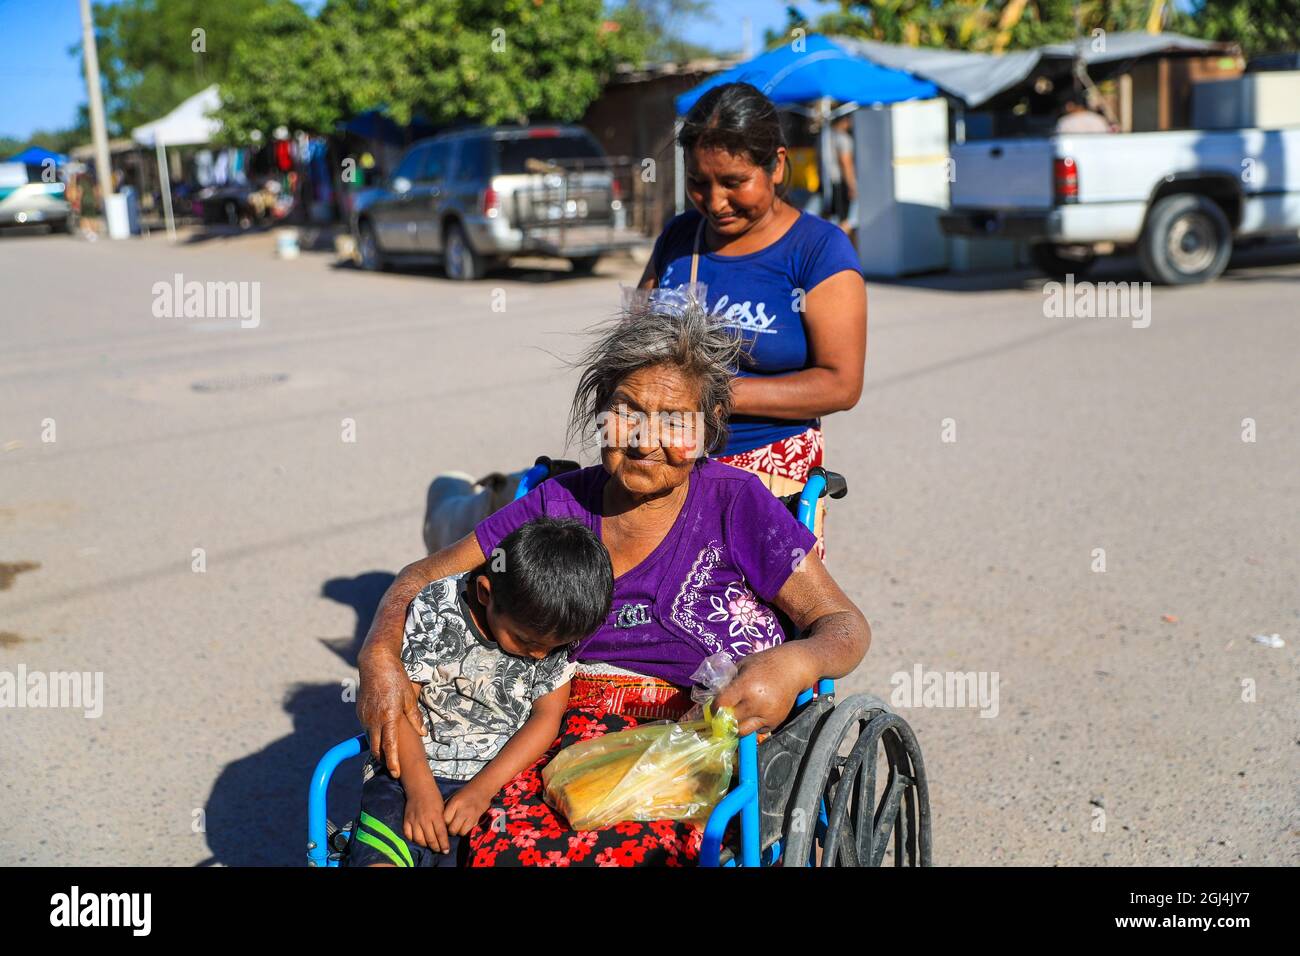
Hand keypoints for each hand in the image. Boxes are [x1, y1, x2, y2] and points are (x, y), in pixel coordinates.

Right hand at [357, 651, 425, 777]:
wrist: (375, 664)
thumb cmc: (395, 678)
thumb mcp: (409, 697)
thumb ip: (415, 717)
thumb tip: (422, 733)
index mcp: (388, 716)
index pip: (390, 746)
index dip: (393, 762)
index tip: (396, 774)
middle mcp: (374, 719)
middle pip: (377, 749)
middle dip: (384, 761)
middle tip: (393, 769)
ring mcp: (365, 717)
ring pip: (371, 740)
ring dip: (378, 749)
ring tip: (388, 755)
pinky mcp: (360, 713)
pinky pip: (367, 730)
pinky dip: (374, 736)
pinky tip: (381, 736)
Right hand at [403, 781, 450, 853]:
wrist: (419, 788)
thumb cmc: (434, 797)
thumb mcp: (442, 808)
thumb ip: (442, 822)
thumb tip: (444, 835)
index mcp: (436, 815)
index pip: (441, 834)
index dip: (444, 844)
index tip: (446, 850)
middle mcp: (424, 820)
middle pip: (430, 839)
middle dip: (436, 847)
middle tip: (439, 850)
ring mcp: (414, 820)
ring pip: (419, 840)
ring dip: (425, 845)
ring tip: (429, 845)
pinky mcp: (406, 820)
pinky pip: (408, 835)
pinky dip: (413, 839)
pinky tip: (418, 839)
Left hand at [444, 782, 492, 835]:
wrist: (482, 788)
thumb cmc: (465, 793)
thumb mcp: (453, 797)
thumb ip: (446, 808)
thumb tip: (439, 820)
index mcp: (455, 803)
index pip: (445, 820)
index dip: (443, 823)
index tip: (444, 822)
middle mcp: (463, 810)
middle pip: (452, 829)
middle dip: (450, 830)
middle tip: (451, 826)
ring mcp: (471, 816)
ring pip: (461, 832)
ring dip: (459, 831)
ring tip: (459, 826)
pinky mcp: (478, 819)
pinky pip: (469, 831)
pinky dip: (466, 830)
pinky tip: (465, 824)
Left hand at [714, 644, 814, 736]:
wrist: (794, 668)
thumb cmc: (765, 663)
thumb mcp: (743, 666)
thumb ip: (729, 682)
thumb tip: (715, 698)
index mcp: (745, 686)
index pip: (721, 705)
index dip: (714, 707)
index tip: (714, 706)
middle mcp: (756, 703)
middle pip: (730, 721)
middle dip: (724, 719)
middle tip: (722, 714)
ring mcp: (767, 714)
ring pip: (743, 731)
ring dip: (737, 725)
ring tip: (738, 715)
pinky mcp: (776, 721)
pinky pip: (758, 730)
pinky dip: (753, 724)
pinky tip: (756, 712)